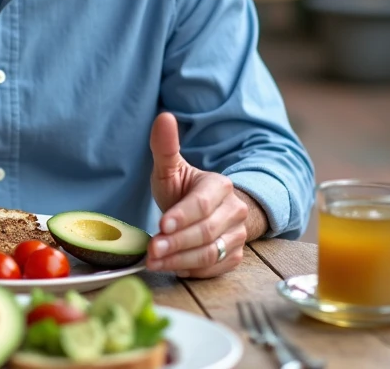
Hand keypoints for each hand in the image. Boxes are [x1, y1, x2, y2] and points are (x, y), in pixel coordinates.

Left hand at [146, 112, 247, 277]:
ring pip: (210, 253)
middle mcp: (234, 211)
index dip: (182, 216)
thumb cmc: (183, 189)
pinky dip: (190, 271)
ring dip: (180, 260)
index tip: (161, 225)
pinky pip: (213, 269)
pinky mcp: (233, 257)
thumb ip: (165, 147)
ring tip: (155, 261)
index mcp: (220, 186)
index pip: (202, 203)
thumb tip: (164, 117)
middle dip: (176, 243)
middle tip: (152, 250)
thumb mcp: (170, 168)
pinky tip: (171, 267)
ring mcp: (236, 236)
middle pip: (206, 232)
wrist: (204, 210)